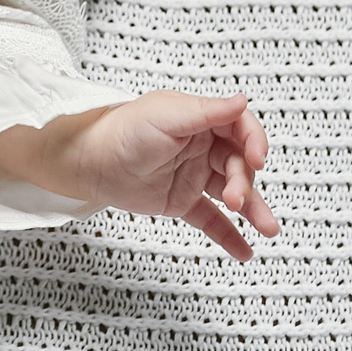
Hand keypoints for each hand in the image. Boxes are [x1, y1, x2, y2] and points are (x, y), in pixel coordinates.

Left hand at [0, 89, 278, 259]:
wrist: (84, 161)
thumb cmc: (119, 130)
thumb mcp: (166, 116)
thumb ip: (207, 112)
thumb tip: (241, 100)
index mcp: (199, 118)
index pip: (240, 127)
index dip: (254, 141)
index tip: (257, 158)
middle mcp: (200, 145)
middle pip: (239, 163)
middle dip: (245, 182)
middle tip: (236, 198)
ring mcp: (192, 174)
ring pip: (232, 192)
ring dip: (251, 209)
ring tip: (267, 229)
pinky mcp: (180, 201)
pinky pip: (211, 219)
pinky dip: (229, 235)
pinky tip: (244, 250)